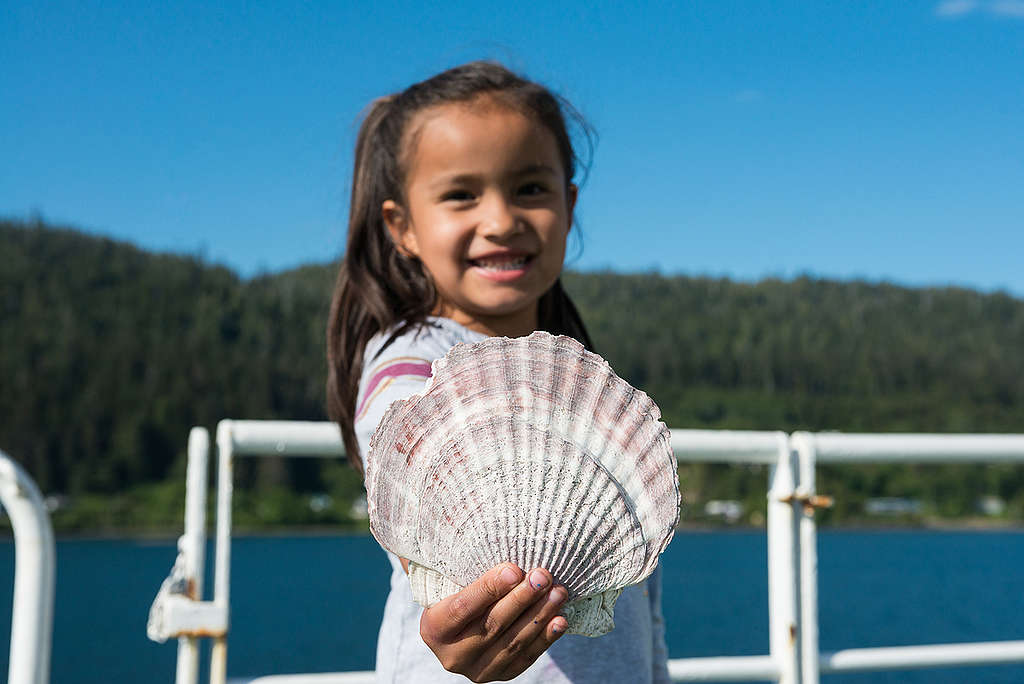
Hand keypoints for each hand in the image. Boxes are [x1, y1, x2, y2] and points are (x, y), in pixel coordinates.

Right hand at [419, 563, 568, 681]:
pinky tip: (560, 619)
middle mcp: (452, 656)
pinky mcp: (501, 676)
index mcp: (433, 628)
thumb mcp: (451, 578)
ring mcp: (477, 670)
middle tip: (543, 575)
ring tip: (558, 591)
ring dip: (539, 616)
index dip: (488, 589)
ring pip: (513, 643)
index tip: (513, 569)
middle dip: (521, 598)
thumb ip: (466, 565)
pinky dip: (546, 638)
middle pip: (492, 625)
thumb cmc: (458, 588)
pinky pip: (526, 658)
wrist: (462, 623)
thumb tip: (493, 536)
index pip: (462, 607)